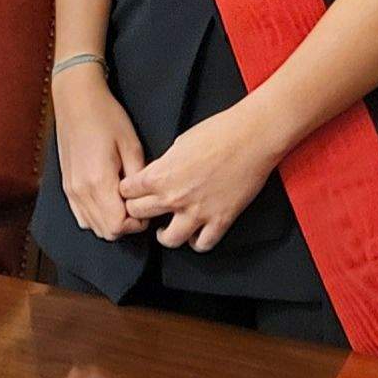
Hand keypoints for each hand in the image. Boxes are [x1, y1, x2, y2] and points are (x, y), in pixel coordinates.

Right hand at [48, 63, 147, 242]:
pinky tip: (108, 200)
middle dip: (126, 225)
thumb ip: (139, 179)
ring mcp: (71, 191)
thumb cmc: (107, 118)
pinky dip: (97, 217)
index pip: (118, 226)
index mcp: (98, 182)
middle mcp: (81, 191)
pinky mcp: (67, 187)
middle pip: (106, 231)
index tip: (146, 205)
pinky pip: (82, 217)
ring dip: (111, 222)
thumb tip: (146, 201)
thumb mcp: (131, 145)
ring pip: (93, 227)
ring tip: (124, 201)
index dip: (136, 223)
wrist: (76, 101)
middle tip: (138, 204)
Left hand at [117, 103, 284, 251]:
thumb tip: (158, 175)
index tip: (131, 192)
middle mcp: (174, 197)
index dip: (127, 191)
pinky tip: (195, 234)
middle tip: (145, 209)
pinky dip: (197, 242)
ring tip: (166, 229)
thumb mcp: (178, 144)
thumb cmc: (218, 132)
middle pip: (139, 215)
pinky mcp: (221, 220)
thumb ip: (163, 165)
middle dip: (139, 211)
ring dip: (165, 235)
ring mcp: (198, 212)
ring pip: (169, 240)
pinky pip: (203, 244)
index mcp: (160, 175)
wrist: (251, 137)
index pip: (126, 192)